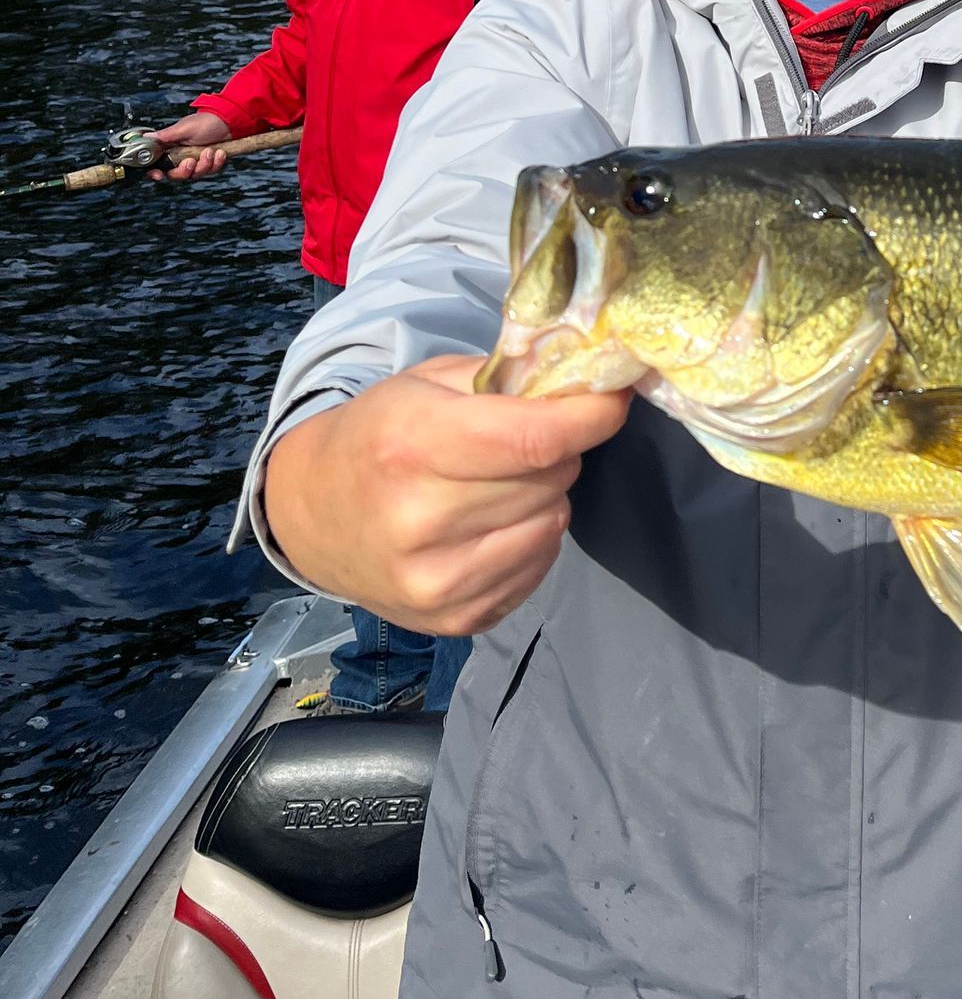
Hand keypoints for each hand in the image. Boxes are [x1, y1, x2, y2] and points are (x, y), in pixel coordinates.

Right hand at [146, 111, 231, 180]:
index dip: (155, 172)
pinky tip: (220, 152)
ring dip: (204, 164)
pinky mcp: (209, 163)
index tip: (159, 175)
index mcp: (171, 147)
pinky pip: (210, 171)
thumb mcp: (184, 128)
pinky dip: (216, 163)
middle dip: (184, 171)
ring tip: (210, 151)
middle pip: (175, 175)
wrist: (229, 121)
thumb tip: (145, 138)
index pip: (157, 164)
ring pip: (194, 175)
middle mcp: (181, 156)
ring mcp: (195, 160)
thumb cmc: (206, 121)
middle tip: (191, 161)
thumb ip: (165, 136)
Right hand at [262, 354, 631, 633]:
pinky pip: (537, 567)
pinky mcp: (454, 619)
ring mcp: (437, 581)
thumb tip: (585, 379)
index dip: (590, 416)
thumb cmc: (377, 435)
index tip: (612, 399)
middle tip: (525, 440)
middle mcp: (422, 520)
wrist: (313, 515)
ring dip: (544, 497)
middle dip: (556, 451)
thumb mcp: (426, 384)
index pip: (536, 437)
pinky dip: (530, 539)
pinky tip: (491, 524)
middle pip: (551, 478)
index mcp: (413, 446)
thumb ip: (504, 378)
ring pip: (552, 523)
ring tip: (500, 484)